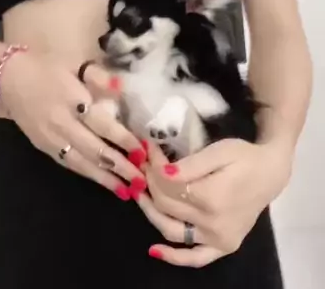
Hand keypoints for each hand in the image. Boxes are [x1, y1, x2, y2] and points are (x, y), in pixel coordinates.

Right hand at [0, 51, 145, 198]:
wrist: (10, 78)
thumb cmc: (48, 67)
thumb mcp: (75, 63)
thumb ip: (99, 76)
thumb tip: (122, 87)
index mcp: (72, 99)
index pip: (102, 124)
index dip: (123, 139)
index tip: (142, 151)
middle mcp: (62, 122)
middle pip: (95, 149)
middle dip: (120, 166)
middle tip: (142, 181)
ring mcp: (51, 138)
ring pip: (82, 163)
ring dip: (106, 178)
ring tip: (127, 190)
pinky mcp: (44, 147)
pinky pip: (69, 164)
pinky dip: (88, 174)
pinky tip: (104, 182)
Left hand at [137, 138, 292, 266]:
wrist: (270, 174)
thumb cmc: (244, 157)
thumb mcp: (218, 151)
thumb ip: (190, 164)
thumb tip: (162, 172)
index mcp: (211, 197)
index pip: (167, 185)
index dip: (153, 167)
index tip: (147, 151)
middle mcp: (213, 223)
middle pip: (167, 206)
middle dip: (149, 183)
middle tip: (141, 166)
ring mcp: (218, 239)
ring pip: (172, 230)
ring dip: (151, 213)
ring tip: (139, 194)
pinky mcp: (223, 247)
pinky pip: (195, 258)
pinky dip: (174, 258)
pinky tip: (154, 250)